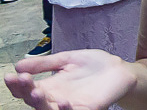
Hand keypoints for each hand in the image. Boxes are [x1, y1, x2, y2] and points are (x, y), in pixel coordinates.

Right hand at [5, 49, 135, 109]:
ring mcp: (70, 106)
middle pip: (34, 100)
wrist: (118, 69)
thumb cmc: (93, 65)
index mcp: (49, 87)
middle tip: (23, 81)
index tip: (11, 75)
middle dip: (26, 91)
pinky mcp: (86, 109)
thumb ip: (45, 63)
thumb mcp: (66, 59)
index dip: (17, 84)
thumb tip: (18, 65)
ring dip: (41, 104)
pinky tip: (62, 102)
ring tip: (37, 92)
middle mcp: (55, 99)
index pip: (27, 89)